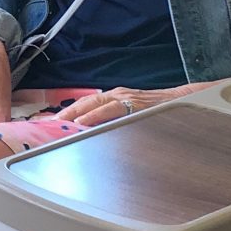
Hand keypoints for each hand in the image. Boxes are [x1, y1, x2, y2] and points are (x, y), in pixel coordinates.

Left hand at [55, 85, 172, 126]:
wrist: (182, 102)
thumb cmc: (157, 112)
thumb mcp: (132, 115)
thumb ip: (114, 122)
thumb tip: (93, 136)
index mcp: (114, 98)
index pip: (86, 103)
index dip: (68, 112)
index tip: (49, 122)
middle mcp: (117, 95)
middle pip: (86, 101)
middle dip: (66, 113)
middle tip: (47, 124)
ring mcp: (126, 98)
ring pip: (96, 104)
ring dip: (77, 114)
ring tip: (62, 124)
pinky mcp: (135, 105)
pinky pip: (113, 110)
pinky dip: (97, 116)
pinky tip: (87, 124)